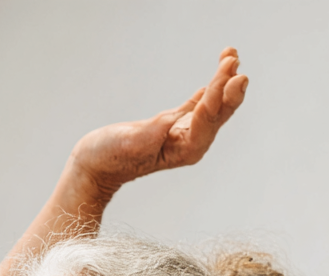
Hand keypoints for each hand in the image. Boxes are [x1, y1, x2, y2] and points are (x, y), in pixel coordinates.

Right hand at [67, 48, 247, 200]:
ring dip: (222, 81)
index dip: (217, 98)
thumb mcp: (131, 144)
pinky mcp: (172, 125)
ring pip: (211, 106)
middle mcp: (189, 144)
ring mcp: (182, 134)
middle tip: (235, 61)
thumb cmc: (109, 158)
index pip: (207, 120)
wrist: (94, 167)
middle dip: (228, 87)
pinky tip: (219, 75)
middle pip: (217, 113)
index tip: (225, 77)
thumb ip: (154, 133)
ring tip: (231, 55)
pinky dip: (209, 87)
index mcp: (185, 151)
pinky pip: (197, 104)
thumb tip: (171, 121)